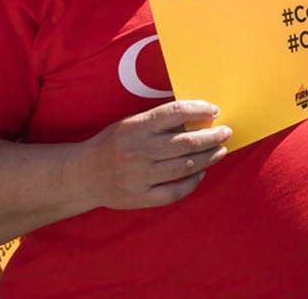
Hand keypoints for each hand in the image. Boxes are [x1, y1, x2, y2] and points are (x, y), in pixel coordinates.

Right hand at [71, 100, 229, 209]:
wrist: (81, 175)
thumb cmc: (113, 144)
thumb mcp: (130, 124)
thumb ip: (159, 121)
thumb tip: (198, 116)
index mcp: (135, 128)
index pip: (175, 113)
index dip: (199, 110)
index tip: (215, 110)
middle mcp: (138, 151)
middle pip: (186, 142)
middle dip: (212, 136)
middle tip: (226, 132)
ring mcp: (139, 177)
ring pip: (185, 166)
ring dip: (209, 157)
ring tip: (220, 150)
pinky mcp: (139, 198)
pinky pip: (175, 192)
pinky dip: (192, 182)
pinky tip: (201, 172)